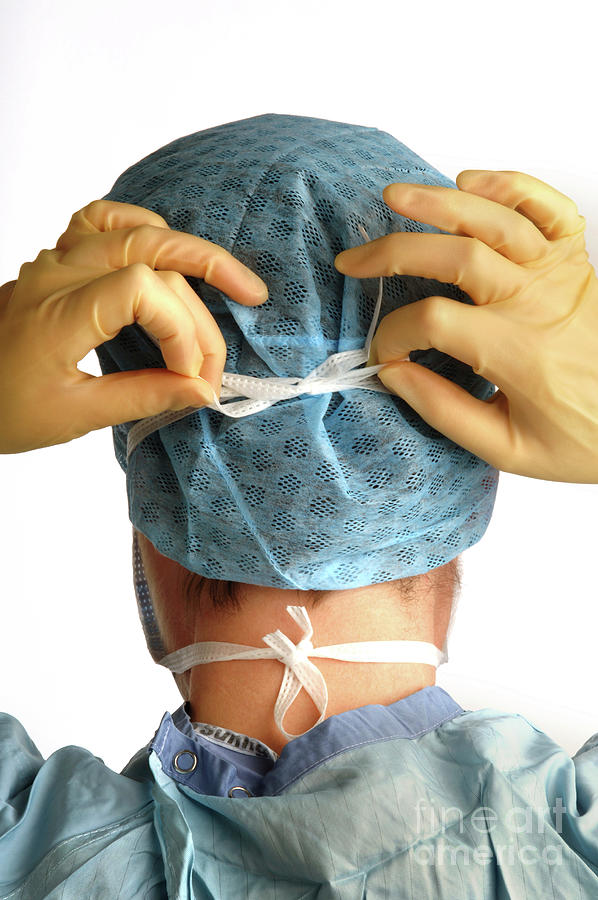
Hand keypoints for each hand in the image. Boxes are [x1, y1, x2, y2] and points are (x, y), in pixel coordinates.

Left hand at [0, 199, 267, 453]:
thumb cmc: (2, 408)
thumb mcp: (73, 415)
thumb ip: (143, 398)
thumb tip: (202, 392)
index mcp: (59, 312)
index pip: (143, 291)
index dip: (181, 331)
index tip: (191, 379)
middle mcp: (59, 273)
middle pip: (153, 252)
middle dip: (211, 282)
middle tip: (243, 324)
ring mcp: (57, 259)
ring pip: (137, 230)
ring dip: (189, 253)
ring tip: (232, 283)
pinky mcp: (59, 261)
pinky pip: (102, 220)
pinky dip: (143, 228)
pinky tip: (169, 252)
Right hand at [335, 171, 597, 483]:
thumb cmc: (578, 438)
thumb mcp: (507, 450)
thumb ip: (444, 412)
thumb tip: (392, 374)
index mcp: (518, 353)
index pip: (433, 322)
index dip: (393, 335)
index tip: (382, 354)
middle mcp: (538, 302)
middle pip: (457, 256)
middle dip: (394, 253)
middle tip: (353, 259)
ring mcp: (560, 274)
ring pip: (496, 220)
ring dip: (440, 203)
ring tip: (395, 198)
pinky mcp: (575, 260)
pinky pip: (548, 207)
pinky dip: (511, 185)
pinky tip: (471, 182)